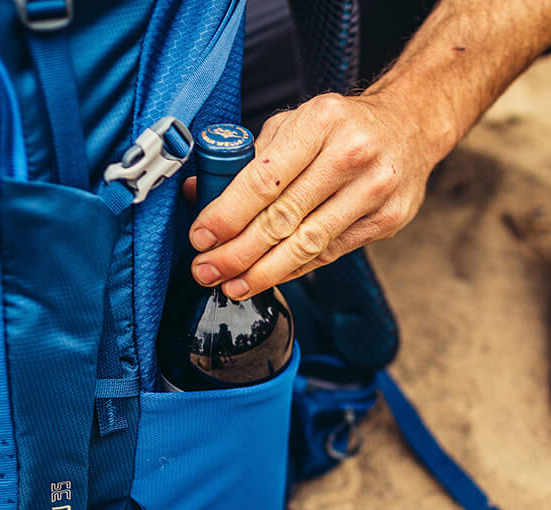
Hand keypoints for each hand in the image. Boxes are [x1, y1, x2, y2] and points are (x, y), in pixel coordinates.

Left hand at [184, 91, 443, 298]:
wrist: (411, 124)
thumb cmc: (341, 126)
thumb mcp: (294, 124)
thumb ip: (248, 159)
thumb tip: (199, 193)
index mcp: (320, 122)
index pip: (263, 180)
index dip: (226, 215)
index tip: (200, 238)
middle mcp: (352, 154)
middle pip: (282, 218)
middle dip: (237, 252)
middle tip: (206, 271)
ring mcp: (374, 190)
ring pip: (306, 244)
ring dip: (263, 272)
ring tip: (232, 286)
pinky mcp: (387, 220)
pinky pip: (329, 253)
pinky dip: (293, 269)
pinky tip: (268, 278)